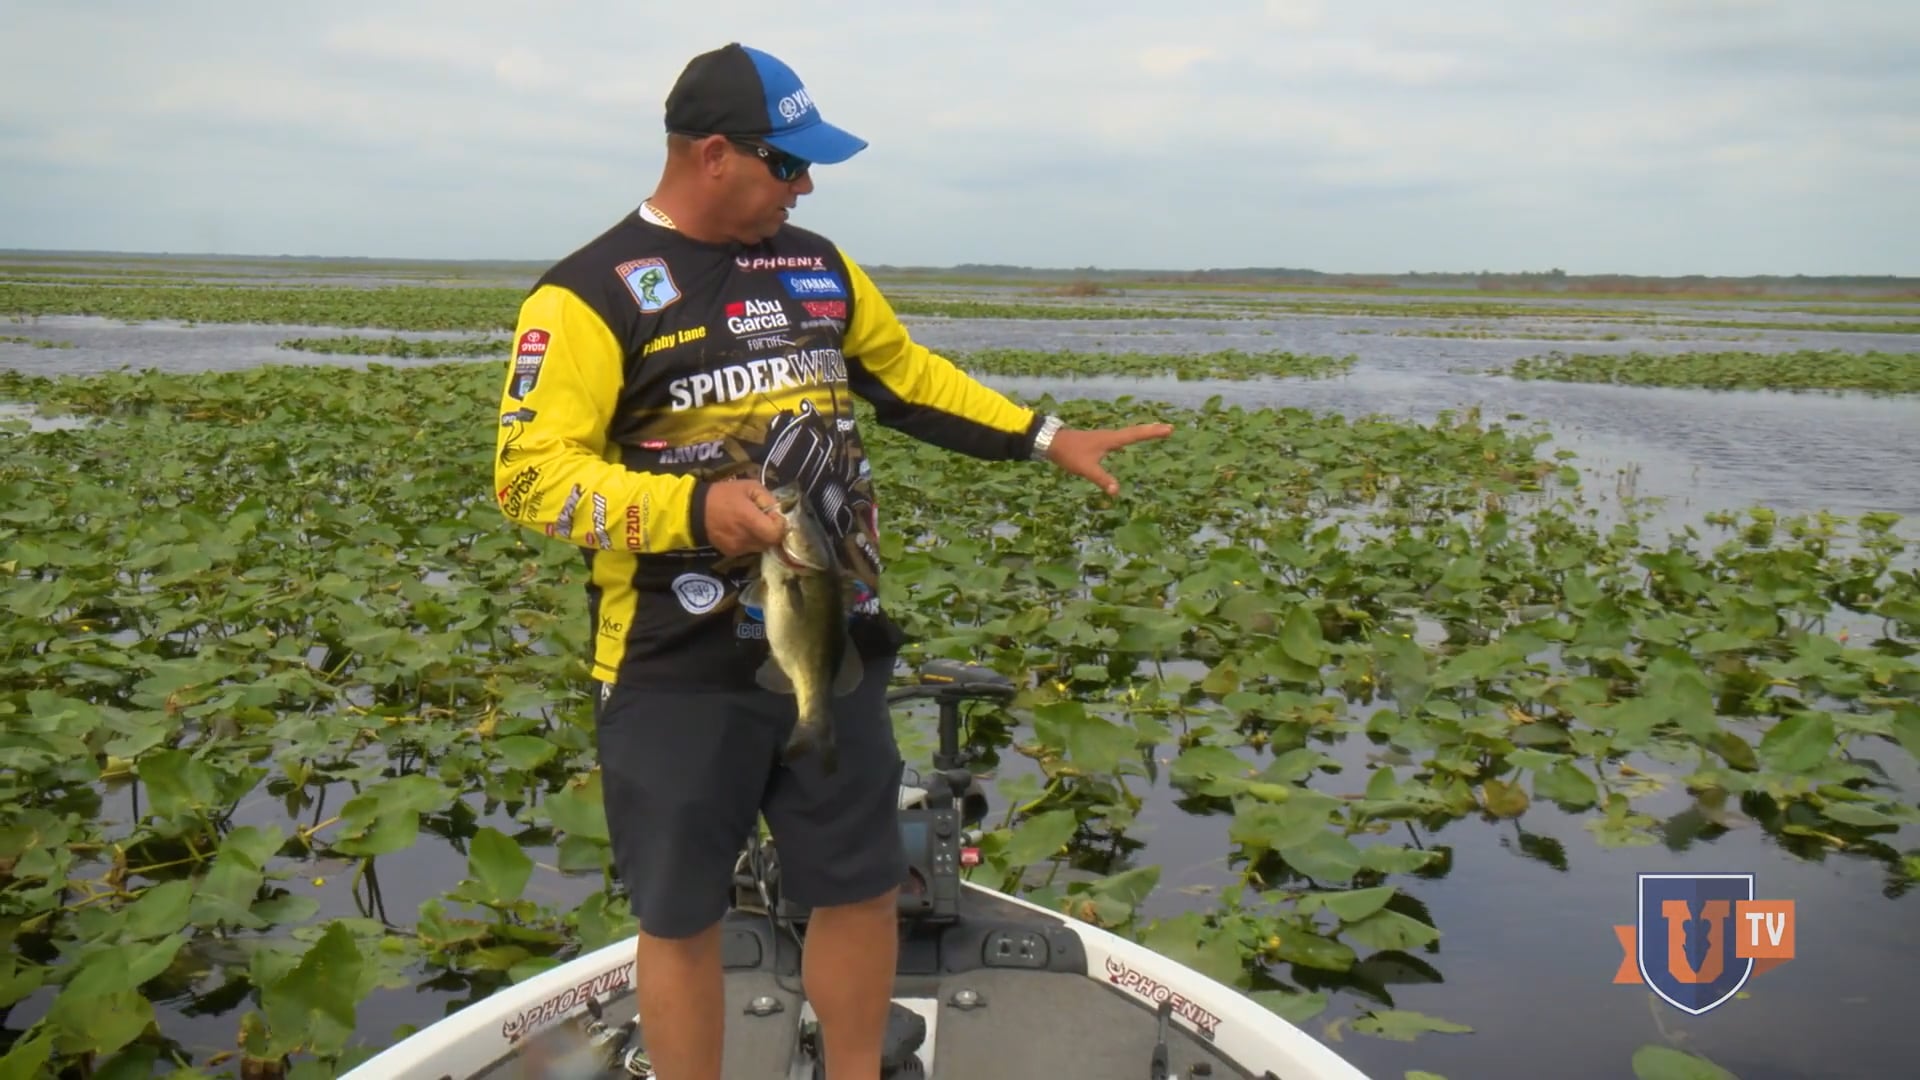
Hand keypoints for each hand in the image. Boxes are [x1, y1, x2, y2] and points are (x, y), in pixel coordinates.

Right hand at [703, 477, 787, 555]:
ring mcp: (738, 548)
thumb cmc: (723, 495)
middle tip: (764, 519)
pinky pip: (749, 549)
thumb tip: (778, 512)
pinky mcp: (731, 553)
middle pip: (771, 542)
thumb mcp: (749, 486)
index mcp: (750, 520)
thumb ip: (768, 498)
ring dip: (761, 536)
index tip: (773, 515)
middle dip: (771, 531)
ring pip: (761, 547)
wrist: (694, 510)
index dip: (780, 524)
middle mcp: (745, 538)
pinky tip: (740, 529)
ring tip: (751, 523)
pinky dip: (750, 540)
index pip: (776, 533)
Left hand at [1046, 422, 1173, 495]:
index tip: (1169, 429)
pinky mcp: (1099, 441)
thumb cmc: (1069, 453)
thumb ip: (1101, 479)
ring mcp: (1104, 437)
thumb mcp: (1086, 468)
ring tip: (1155, 432)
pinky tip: (1128, 442)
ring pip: (1128, 433)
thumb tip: (1116, 492)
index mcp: (1110, 440)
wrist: (1051, 442)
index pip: (1136, 435)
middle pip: (1135, 431)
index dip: (1153, 433)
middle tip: (1169, 428)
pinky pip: (1120, 438)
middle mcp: (1110, 436)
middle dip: (1152, 430)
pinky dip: (1130, 437)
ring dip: (1142, 432)